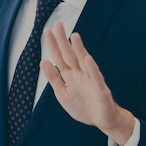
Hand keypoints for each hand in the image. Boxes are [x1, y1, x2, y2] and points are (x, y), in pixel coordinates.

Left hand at [41, 21, 134, 145]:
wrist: (103, 121)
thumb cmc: (83, 106)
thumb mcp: (62, 93)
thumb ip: (53, 78)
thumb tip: (43, 61)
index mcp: (70, 75)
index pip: (59, 57)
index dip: (53, 45)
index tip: (47, 31)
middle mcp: (80, 74)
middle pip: (70, 54)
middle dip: (63, 40)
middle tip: (58, 24)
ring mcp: (91, 80)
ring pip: (84, 62)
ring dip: (79, 49)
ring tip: (74, 36)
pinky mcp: (100, 89)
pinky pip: (96, 78)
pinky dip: (91, 69)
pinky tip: (87, 59)